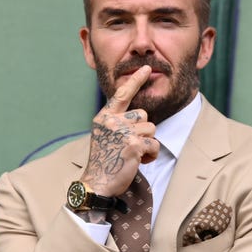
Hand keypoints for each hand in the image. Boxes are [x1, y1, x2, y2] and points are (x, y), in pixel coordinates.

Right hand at [80, 65, 159, 196]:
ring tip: (133, 154)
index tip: (146, 68)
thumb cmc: (103, 161)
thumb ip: (116, 122)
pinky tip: (138, 162)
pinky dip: (150, 155)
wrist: (97, 183)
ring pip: (151, 129)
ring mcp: (122, 132)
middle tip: (129, 146)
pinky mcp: (134, 144)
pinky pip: (154, 144)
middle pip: (142, 114)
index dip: (136, 80)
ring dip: (147, 143)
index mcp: (104, 117)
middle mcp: (112, 121)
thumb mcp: (104, 135)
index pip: (122, 94)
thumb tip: (138, 115)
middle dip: (142, 130)